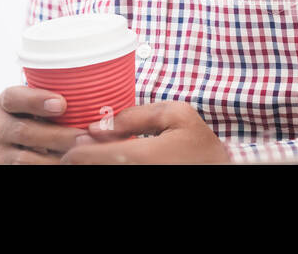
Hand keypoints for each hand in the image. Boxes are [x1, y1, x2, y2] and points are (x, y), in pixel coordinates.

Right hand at [0, 85, 82, 163]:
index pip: (15, 97)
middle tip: (85, 137)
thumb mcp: (38, 108)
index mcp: (7, 103)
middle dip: (58, 135)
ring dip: (56, 158)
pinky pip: (28, 169)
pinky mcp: (3, 168)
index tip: (62, 103)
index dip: (37, 99)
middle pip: (25, 131)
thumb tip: (96, 97)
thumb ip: (55, 100)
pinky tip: (68, 164)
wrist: (15, 149)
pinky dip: (50, 166)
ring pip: (26, 157)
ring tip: (81, 155)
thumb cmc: (37, 122)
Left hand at [60, 102, 229, 163]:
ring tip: (98, 151)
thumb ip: (136, 116)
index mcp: (138, 157)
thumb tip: (99, 125)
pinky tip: (112, 159)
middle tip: (84, 144)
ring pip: (100, 173)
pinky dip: (107, 167)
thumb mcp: (176, 116)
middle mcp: (132, 173)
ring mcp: (138, 180)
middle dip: (81, 157)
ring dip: (94, 163)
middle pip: (88, 169)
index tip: (76, 141)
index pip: (84, 157)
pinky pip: (114, 176)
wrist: (223, 171)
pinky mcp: (141, 182)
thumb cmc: (201, 145)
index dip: (74, 149)